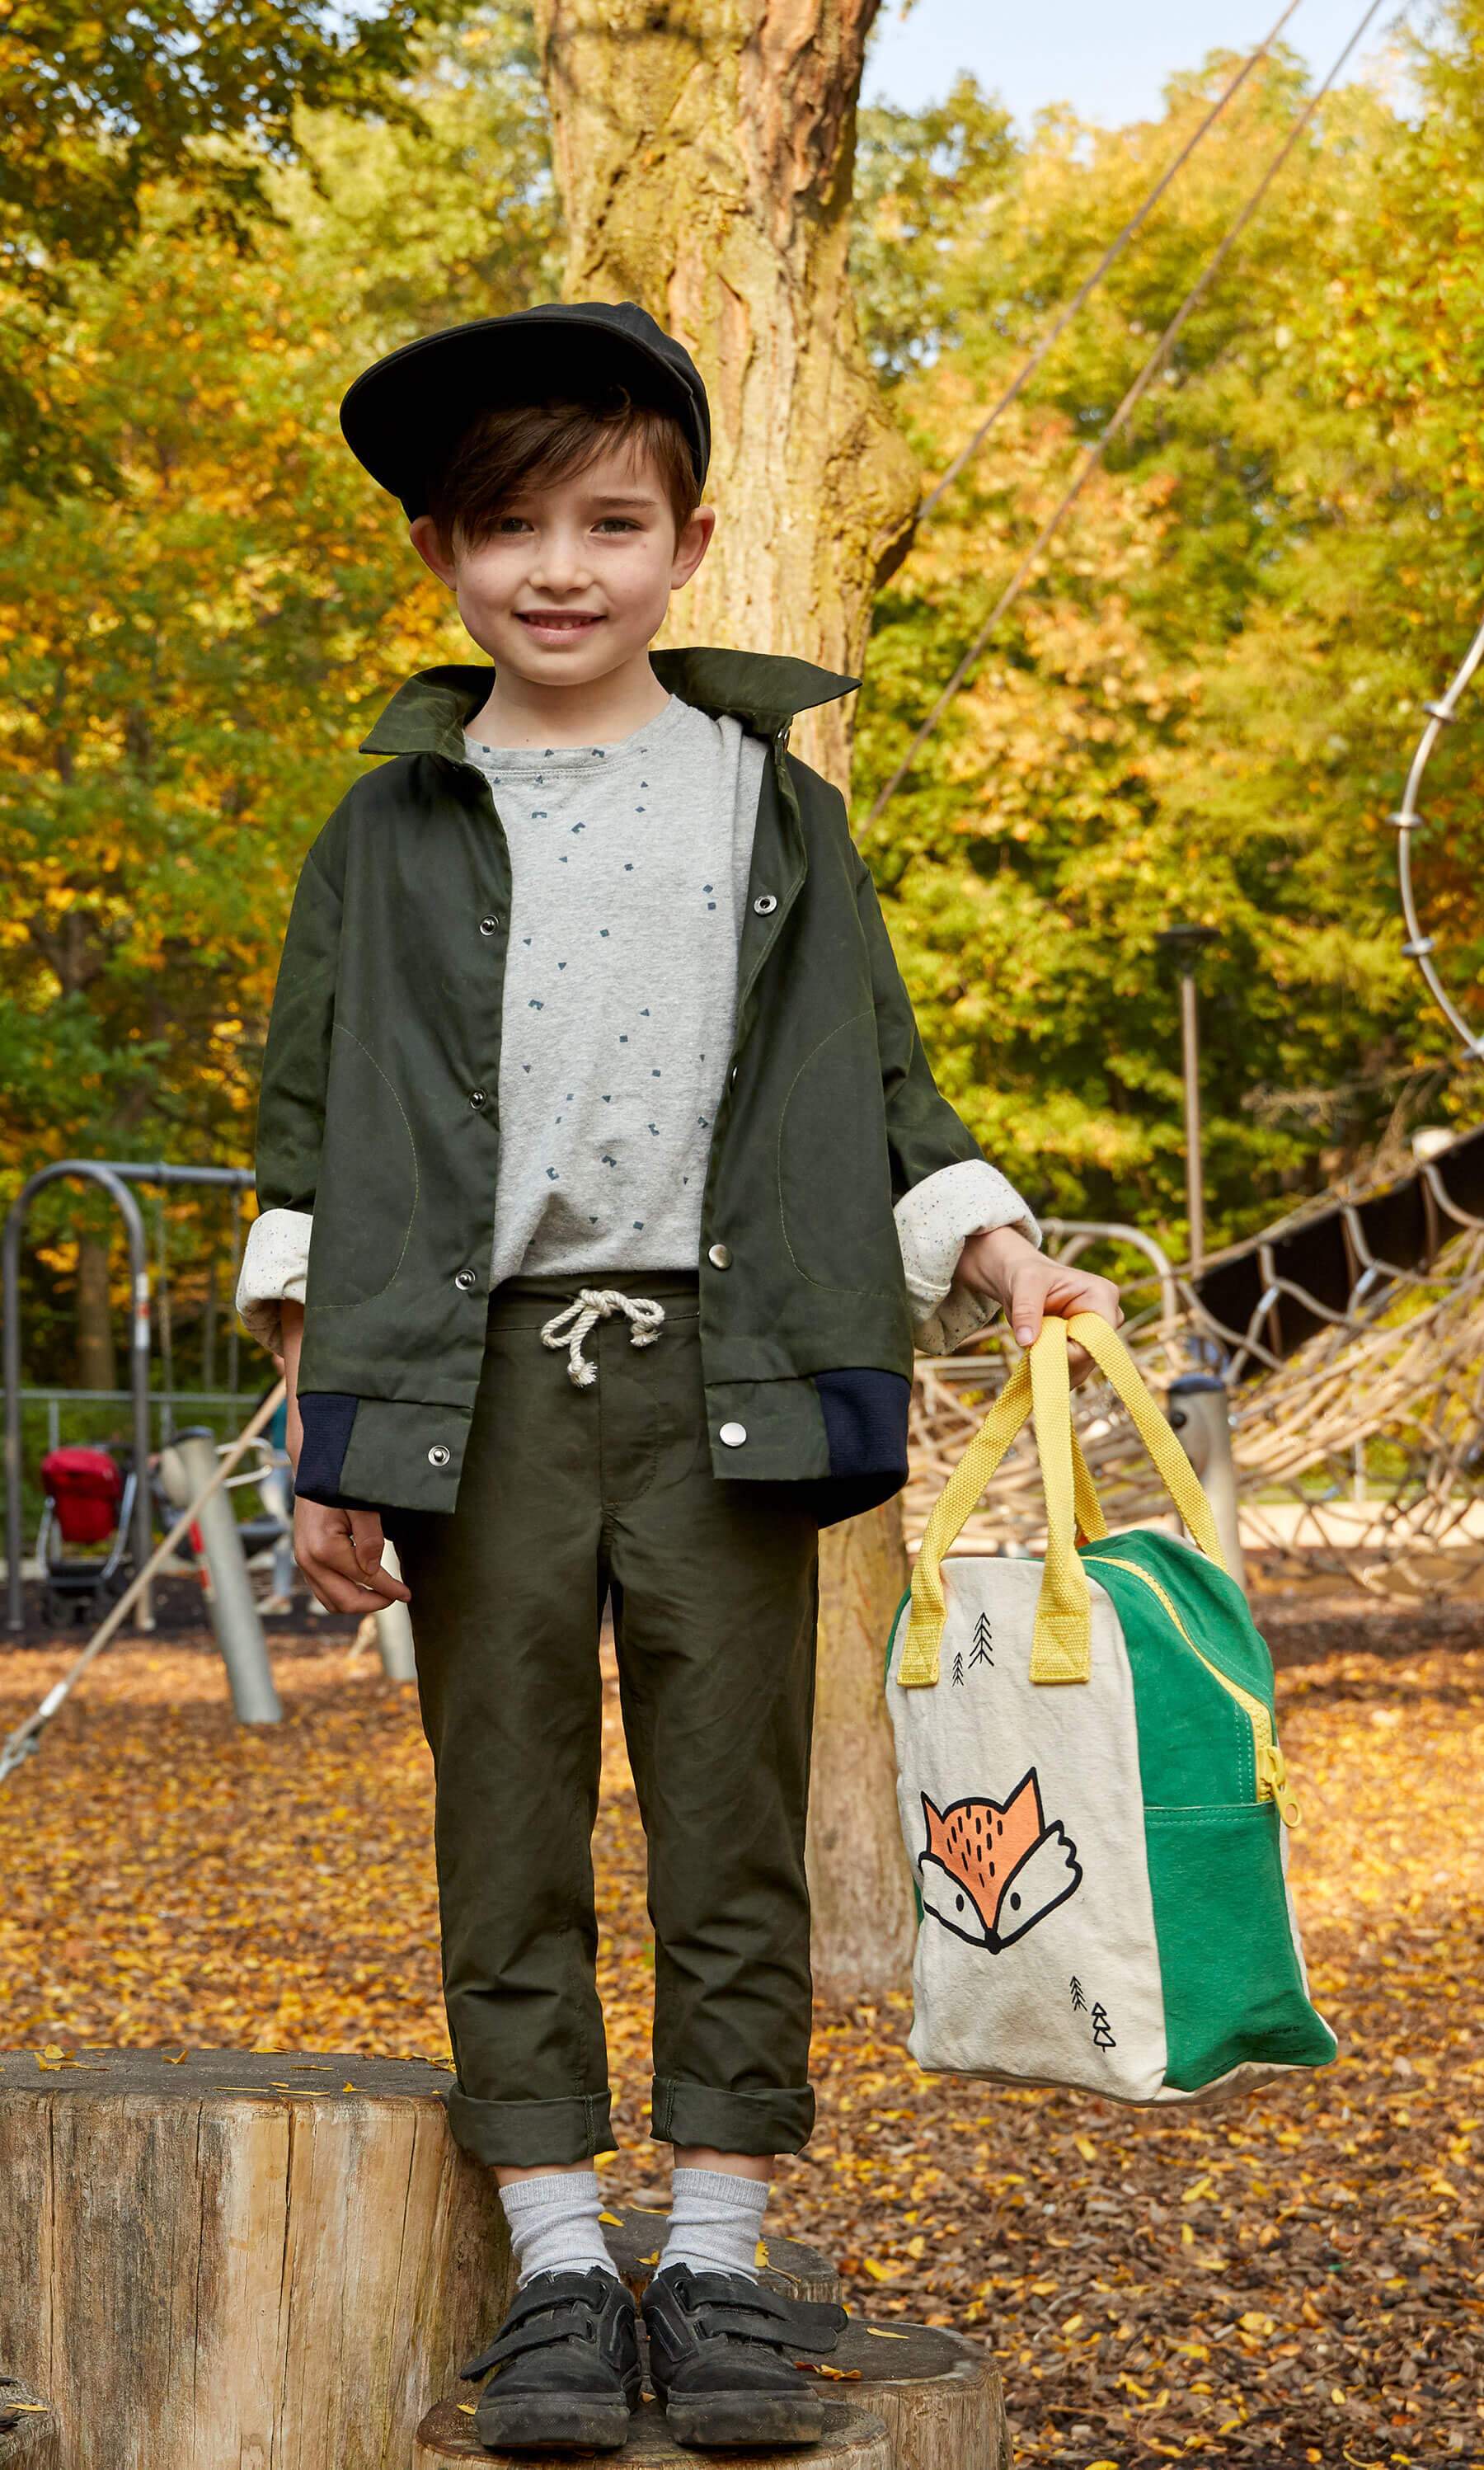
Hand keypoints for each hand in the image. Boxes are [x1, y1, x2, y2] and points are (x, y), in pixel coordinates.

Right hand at [292, 1497, 411, 1613]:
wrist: (313, 1472)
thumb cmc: (339, 1485)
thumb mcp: (360, 1505)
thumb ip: (369, 1538)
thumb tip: (373, 1571)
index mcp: (325, 1548)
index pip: (365, 1578)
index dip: (389, 1589)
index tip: (407, 1595)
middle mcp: (309, 1561)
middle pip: (345, 1601)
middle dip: (374, 1603)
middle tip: (397, 1596)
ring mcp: (303, 1564)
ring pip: (331, 1602)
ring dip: (358, 1603)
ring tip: (382, 1595)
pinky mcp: (304, 1563)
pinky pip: (323, 1592)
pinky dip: (343, 1596)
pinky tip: (363, 1587)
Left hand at [954, 1225, 1122, 1387]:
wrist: (1022, 1283)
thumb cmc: (1028, 1275)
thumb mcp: (1024, 1285)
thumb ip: (1026, 1311)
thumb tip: (1026, 1341)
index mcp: (1102, 1296)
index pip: (1099, 1337)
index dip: (1072, 1350)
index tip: (1041, 1349)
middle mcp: (1107, 1319)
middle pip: (1091, 1357)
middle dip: (1060, 1360)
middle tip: (1031, 1351)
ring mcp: (1097, 1337)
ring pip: (1081, 1369)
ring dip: (1054, 1367)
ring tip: (1032, 1349)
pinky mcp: (1084, 1350)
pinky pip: (1072, 1373)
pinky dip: (1052, 1371)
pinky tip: (1036, 1360)